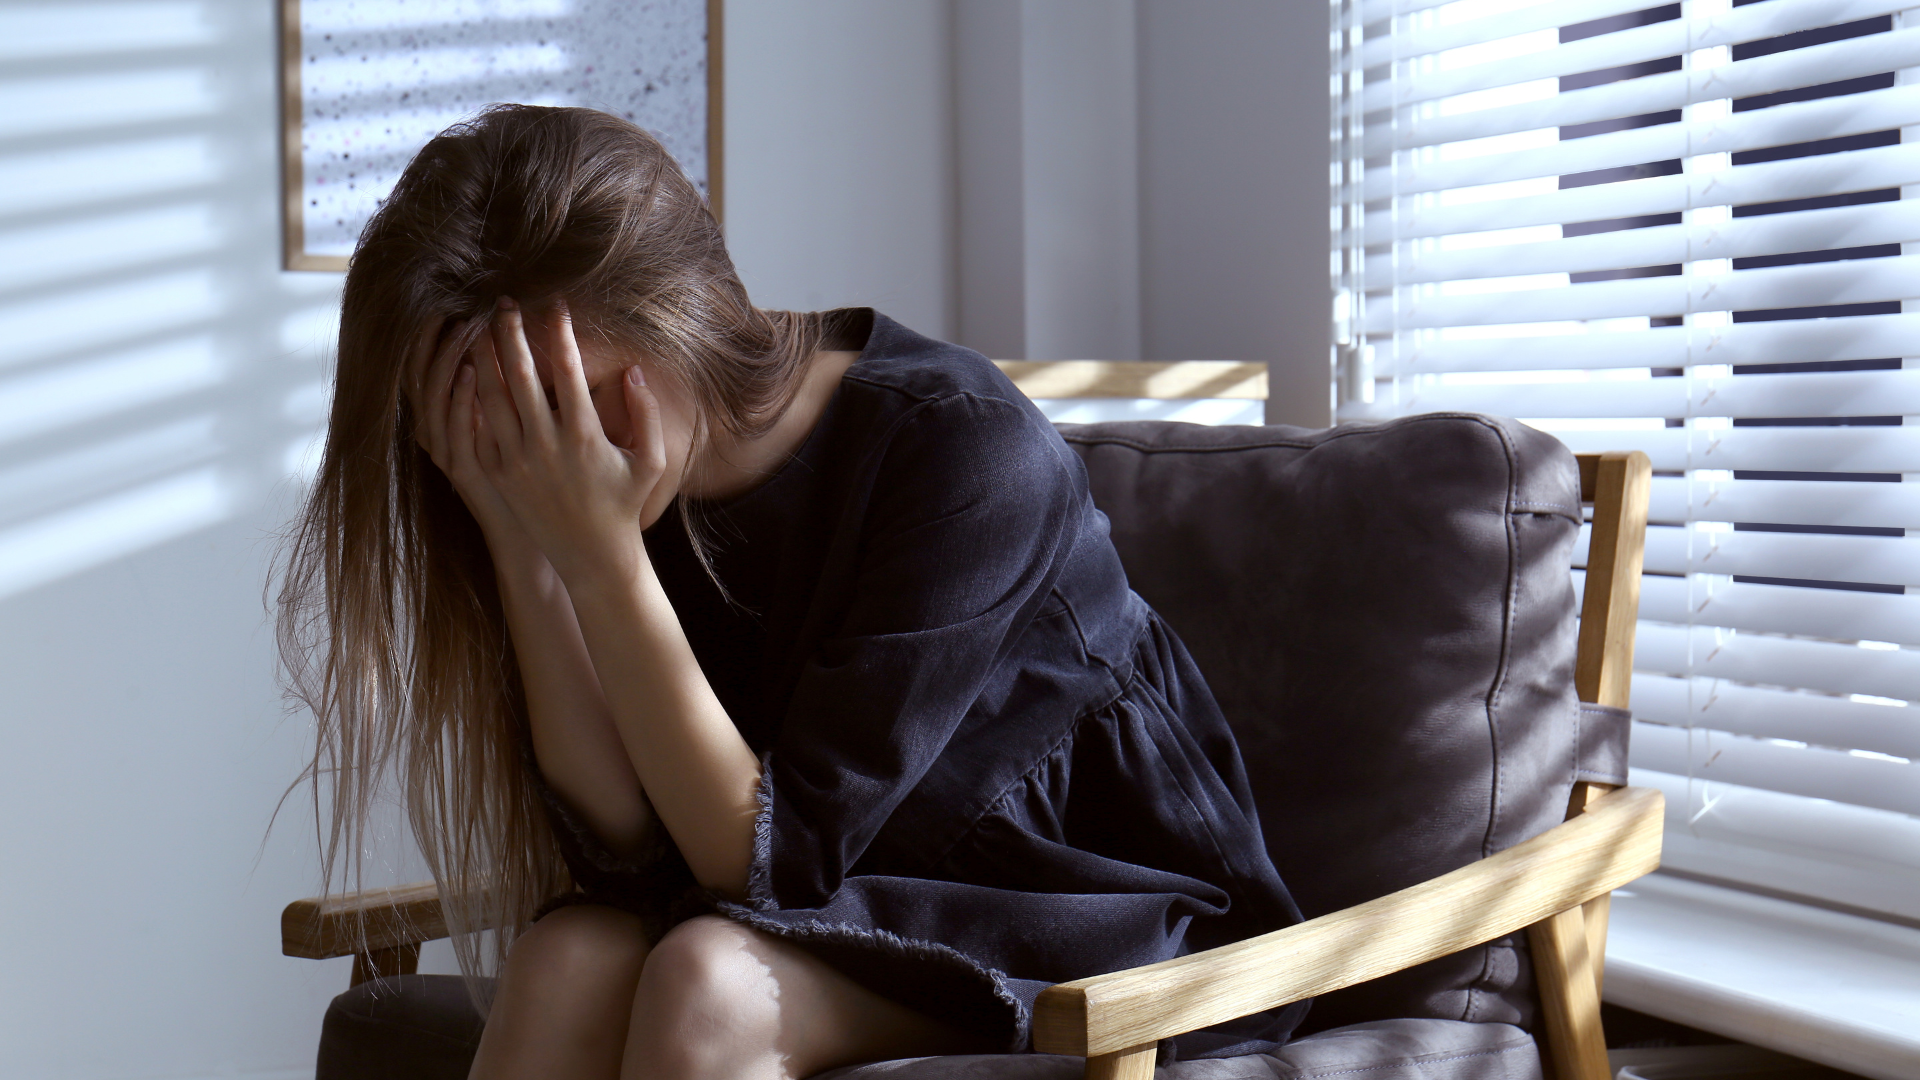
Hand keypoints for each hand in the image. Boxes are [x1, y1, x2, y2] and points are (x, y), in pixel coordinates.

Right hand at [411, 316, 545, 567]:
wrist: (545, 534)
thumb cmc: (538, 479)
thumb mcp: (516, 431)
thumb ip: (505, 392)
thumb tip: (500, 345)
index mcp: (453, 417)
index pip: (432, 365)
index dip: (434, 334)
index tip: (450, 299)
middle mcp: (444, 431)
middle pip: (425, 373)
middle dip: (434, 337)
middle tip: (448, 302)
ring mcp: (452, 451)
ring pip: (435, 396)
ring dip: (448, 360)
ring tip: (465, 326)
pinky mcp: (467, 471)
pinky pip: (456, 431)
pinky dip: (459, 401)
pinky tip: (473, 372)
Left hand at [469, 297, 666, 585]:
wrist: (591, 554)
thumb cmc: (624, 504)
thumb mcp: (651, 461)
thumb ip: (646, 413)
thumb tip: (633, 369)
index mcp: (584, 437)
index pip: (569, 371)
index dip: (560, 332)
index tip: (554, 303)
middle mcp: (546, 445)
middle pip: (521, 374)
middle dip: (510, 333)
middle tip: (504, 303)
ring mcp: (517, 459)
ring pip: (491, 395)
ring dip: (483, 356)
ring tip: (479, 327)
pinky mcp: (498, 472)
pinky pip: (479, 424)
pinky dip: (471, 393)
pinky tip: (469, 369)